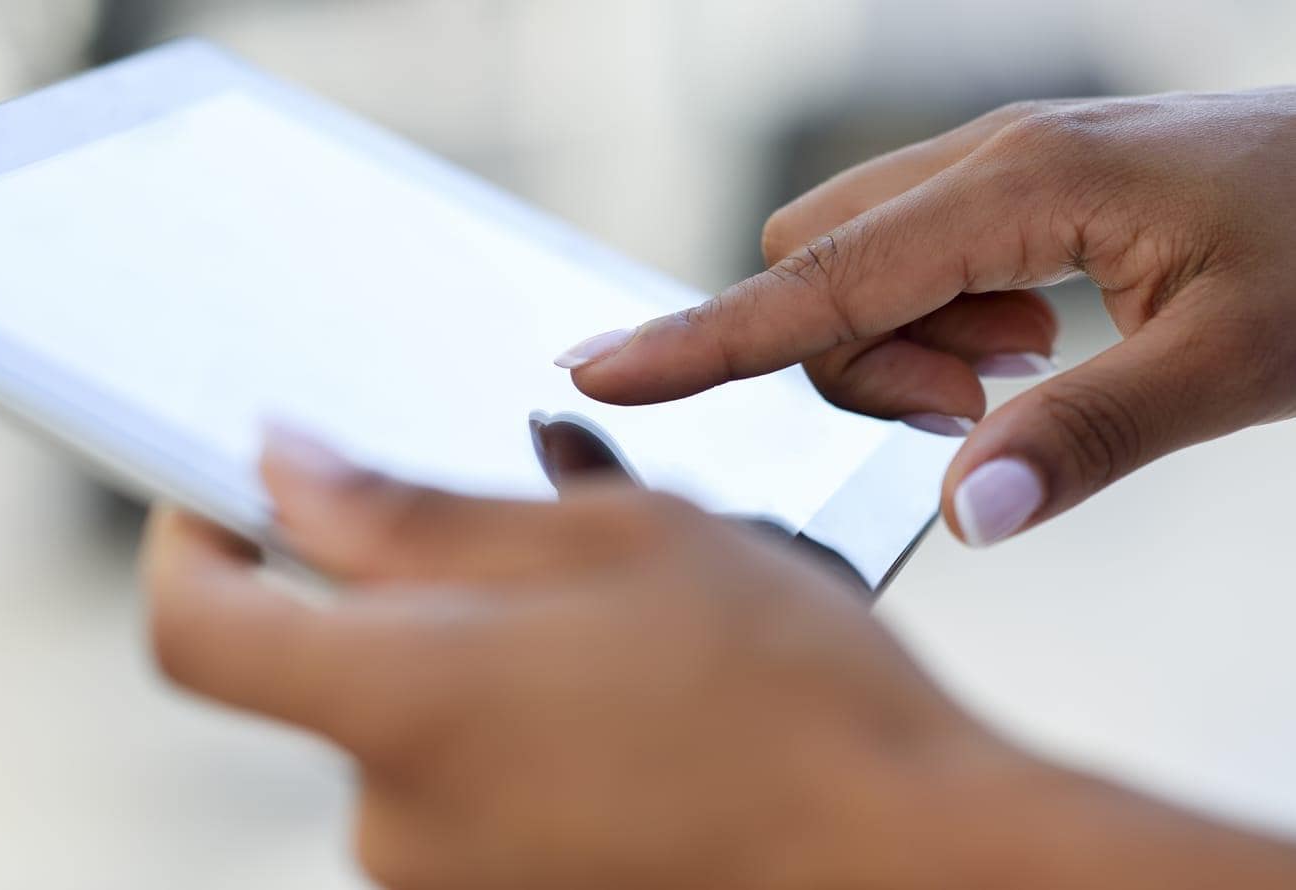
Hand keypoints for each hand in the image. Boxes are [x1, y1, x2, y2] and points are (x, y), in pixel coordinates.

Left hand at [140, 432, 1295, 888]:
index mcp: (403, 702)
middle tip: (524, 538)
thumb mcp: (607, 544)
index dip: (186, 545)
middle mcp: (396, 816)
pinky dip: (509, 724)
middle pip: (323, 670)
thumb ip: (414, 515)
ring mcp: (447, 878)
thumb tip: (288, 475)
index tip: (221, 494)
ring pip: (409, 722)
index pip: (195, 627)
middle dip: (396, 591)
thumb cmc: (787, 695)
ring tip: (611, 624)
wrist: (908, 859)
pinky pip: (463, 788)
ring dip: (475, 654)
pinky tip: (617, 700)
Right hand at [558, 89, 1295, 545]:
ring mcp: (1004, 167)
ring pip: (860, 262)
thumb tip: (963, 517)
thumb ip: (1088, 441)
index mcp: (1023, 187)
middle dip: (850, 356)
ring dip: (904, 345)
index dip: (703, 335)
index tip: (600, 367)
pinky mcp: (1024, 189)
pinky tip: (1035, 346)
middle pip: (816, 262)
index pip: (816, 279)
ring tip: (1026, 374)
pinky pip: (918, 256)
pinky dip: (941, 322)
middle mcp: (990, 160)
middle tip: (976, 409)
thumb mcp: (1241, 361)